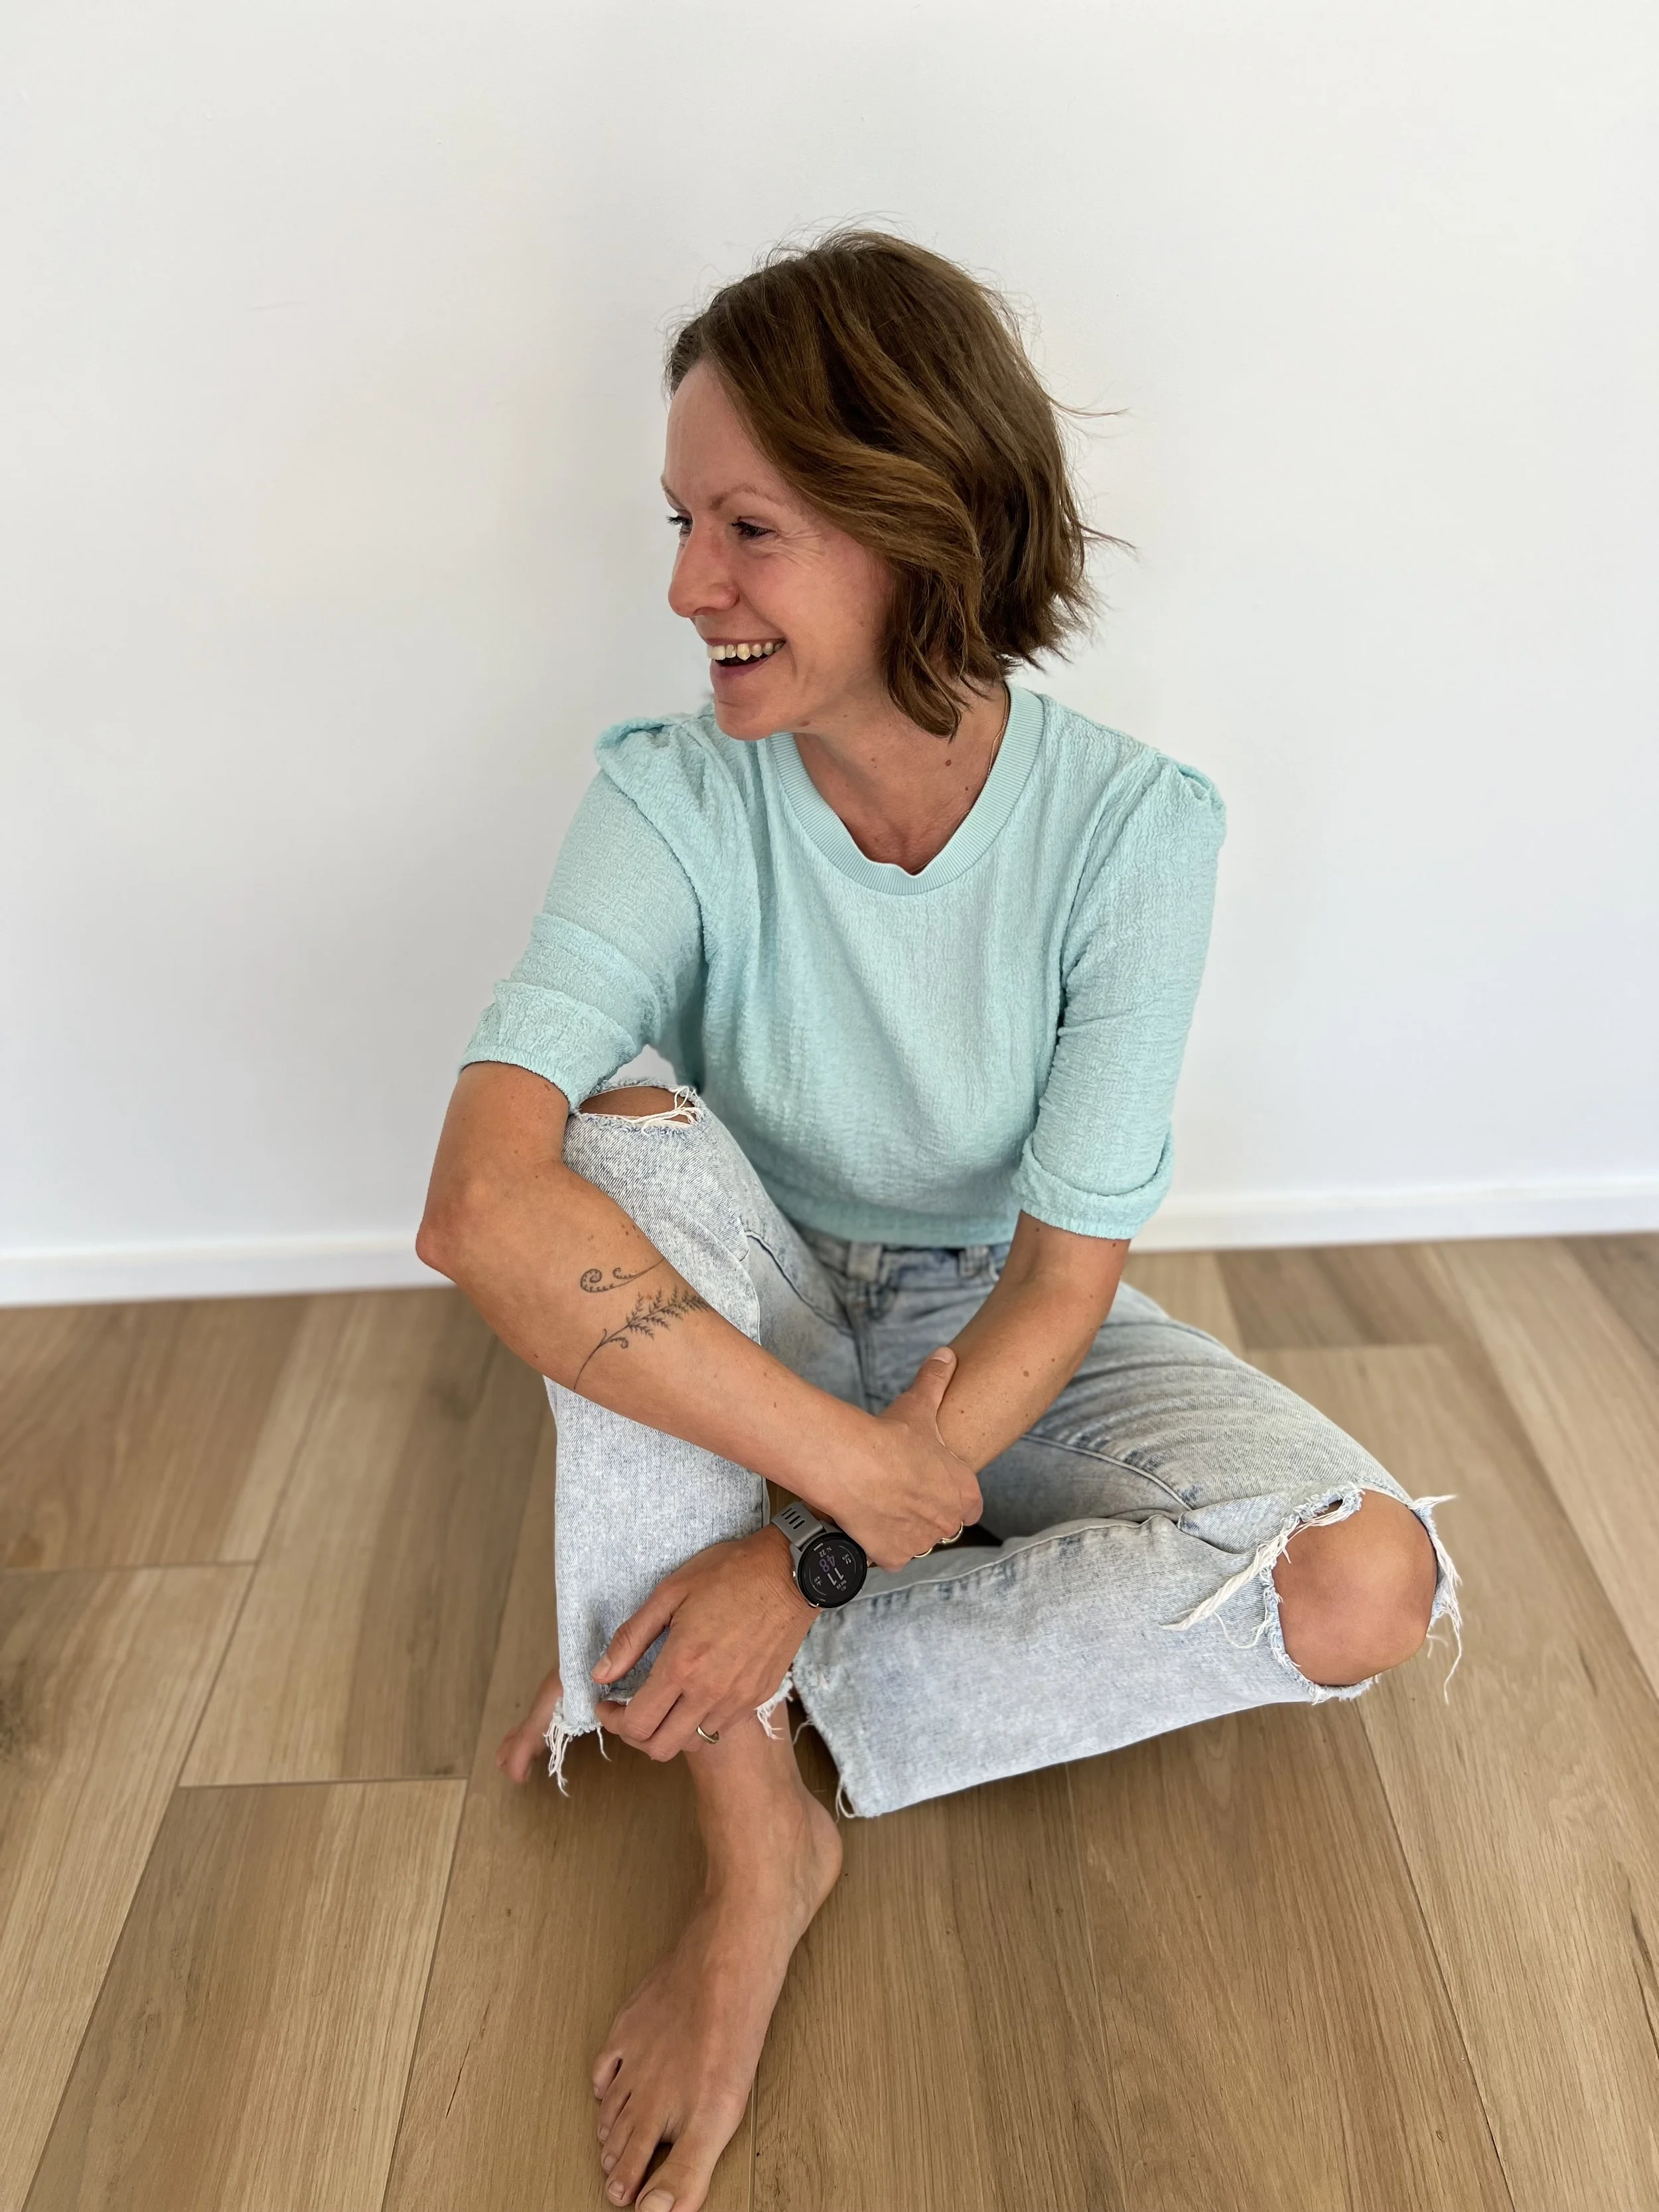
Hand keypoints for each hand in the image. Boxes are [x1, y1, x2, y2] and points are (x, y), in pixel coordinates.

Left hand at [592, 1525, 816, 1760]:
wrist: (792, 1574)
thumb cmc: (729, 1574)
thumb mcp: (670, 1593)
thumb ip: (632, 1638)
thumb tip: (601, 1673)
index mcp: (682, 1665)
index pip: (636, 1724)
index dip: (612, 1720)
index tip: (607, 1703)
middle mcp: (709, 1692)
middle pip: (660, 1748)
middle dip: (636, 1735)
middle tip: (630, 1710)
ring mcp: (737, 1699)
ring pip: (692, 1741)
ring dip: (670, 1729)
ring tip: (664, 1702)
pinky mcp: (758, 1697)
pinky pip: (721, 1727)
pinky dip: (701, 1720)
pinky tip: (696, 1692)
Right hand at [817, 1346, 982, 1571]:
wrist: (857, 1467)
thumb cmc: (892, 1437)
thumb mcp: (919, 1405)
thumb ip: (936, 1380)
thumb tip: (946, 1354)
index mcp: (963, 1492)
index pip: (970, 1507)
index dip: (949, 1496)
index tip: (928, 1485)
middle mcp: (948, 1522)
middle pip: (940, 1524)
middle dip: (923, 1512)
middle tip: (897, 1492)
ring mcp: (921, 1543)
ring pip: (914, 1540)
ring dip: (901, 1528)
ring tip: (878, 1503)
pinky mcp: (893, 1557)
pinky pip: (888, 1555)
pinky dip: (877, 1543)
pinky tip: (864, 1522)